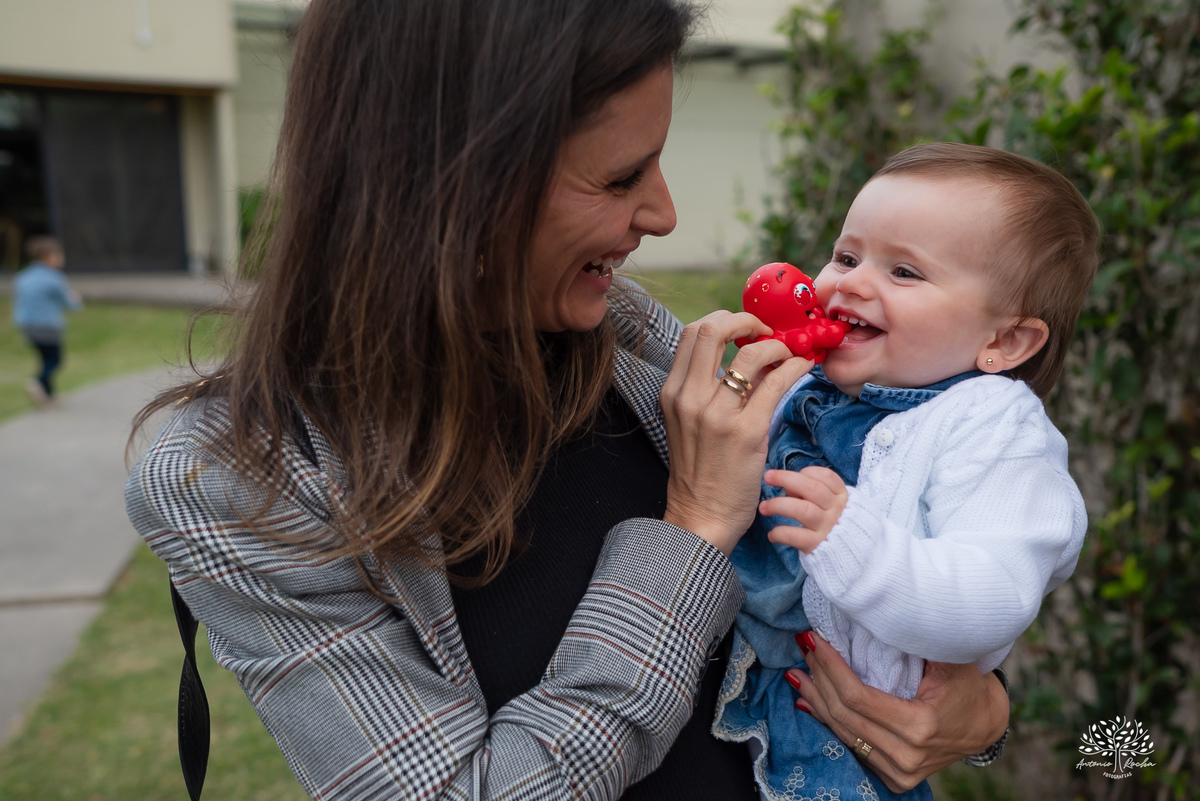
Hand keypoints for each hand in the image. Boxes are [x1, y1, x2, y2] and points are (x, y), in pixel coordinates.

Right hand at [660, 311, 812, 554]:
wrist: (702, 516)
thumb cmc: (699, 471)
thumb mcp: (686, 423)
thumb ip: (702, 390)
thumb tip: (739, 357)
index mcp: (673, 393)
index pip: (693, 333)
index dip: (725, 320)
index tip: (746, 329)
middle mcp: (690, 398)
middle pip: (713, 329)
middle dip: (747, 319)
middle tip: (768, 331)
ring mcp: (717, 414)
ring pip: (751, 352)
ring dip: (777, 345)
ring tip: (789, 353)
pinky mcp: (747, 432)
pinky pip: (776, 383)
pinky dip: (795, 367)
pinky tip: (803, 368)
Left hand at [759, 466, 846, 552]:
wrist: (843, 551)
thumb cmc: (827, 519)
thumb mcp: (827, 502)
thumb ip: (811, 490)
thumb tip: (788, 488)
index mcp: (840, 495)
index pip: (826, 476)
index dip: (807, 472)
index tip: (796, 474)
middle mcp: (836, 509)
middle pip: (813, 488)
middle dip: (787, 479)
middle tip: (768, 476)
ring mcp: (827, 527)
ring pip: (803, 510)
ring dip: (779, 505)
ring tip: (763, 507)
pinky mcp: (816, 544)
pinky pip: (796, 536)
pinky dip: (780, 533)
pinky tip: (772, 534)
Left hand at [786, 631, 1008, 791]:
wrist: (985, 725)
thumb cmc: (968, 686)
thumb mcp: (951, 659)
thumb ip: (917, 640)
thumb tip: (875, 611)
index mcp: (919, 726)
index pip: (858, 697)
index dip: (831, 667)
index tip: (814, 639)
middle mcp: (906, 756)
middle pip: (845, 715)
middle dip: (819, 677)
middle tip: (803, 647)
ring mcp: (899, 771)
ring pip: (843, 733)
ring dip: (816, 700)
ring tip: (797, 673)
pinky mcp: (894, 777)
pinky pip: (852, 747)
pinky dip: (829, 721)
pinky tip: (809, 702)